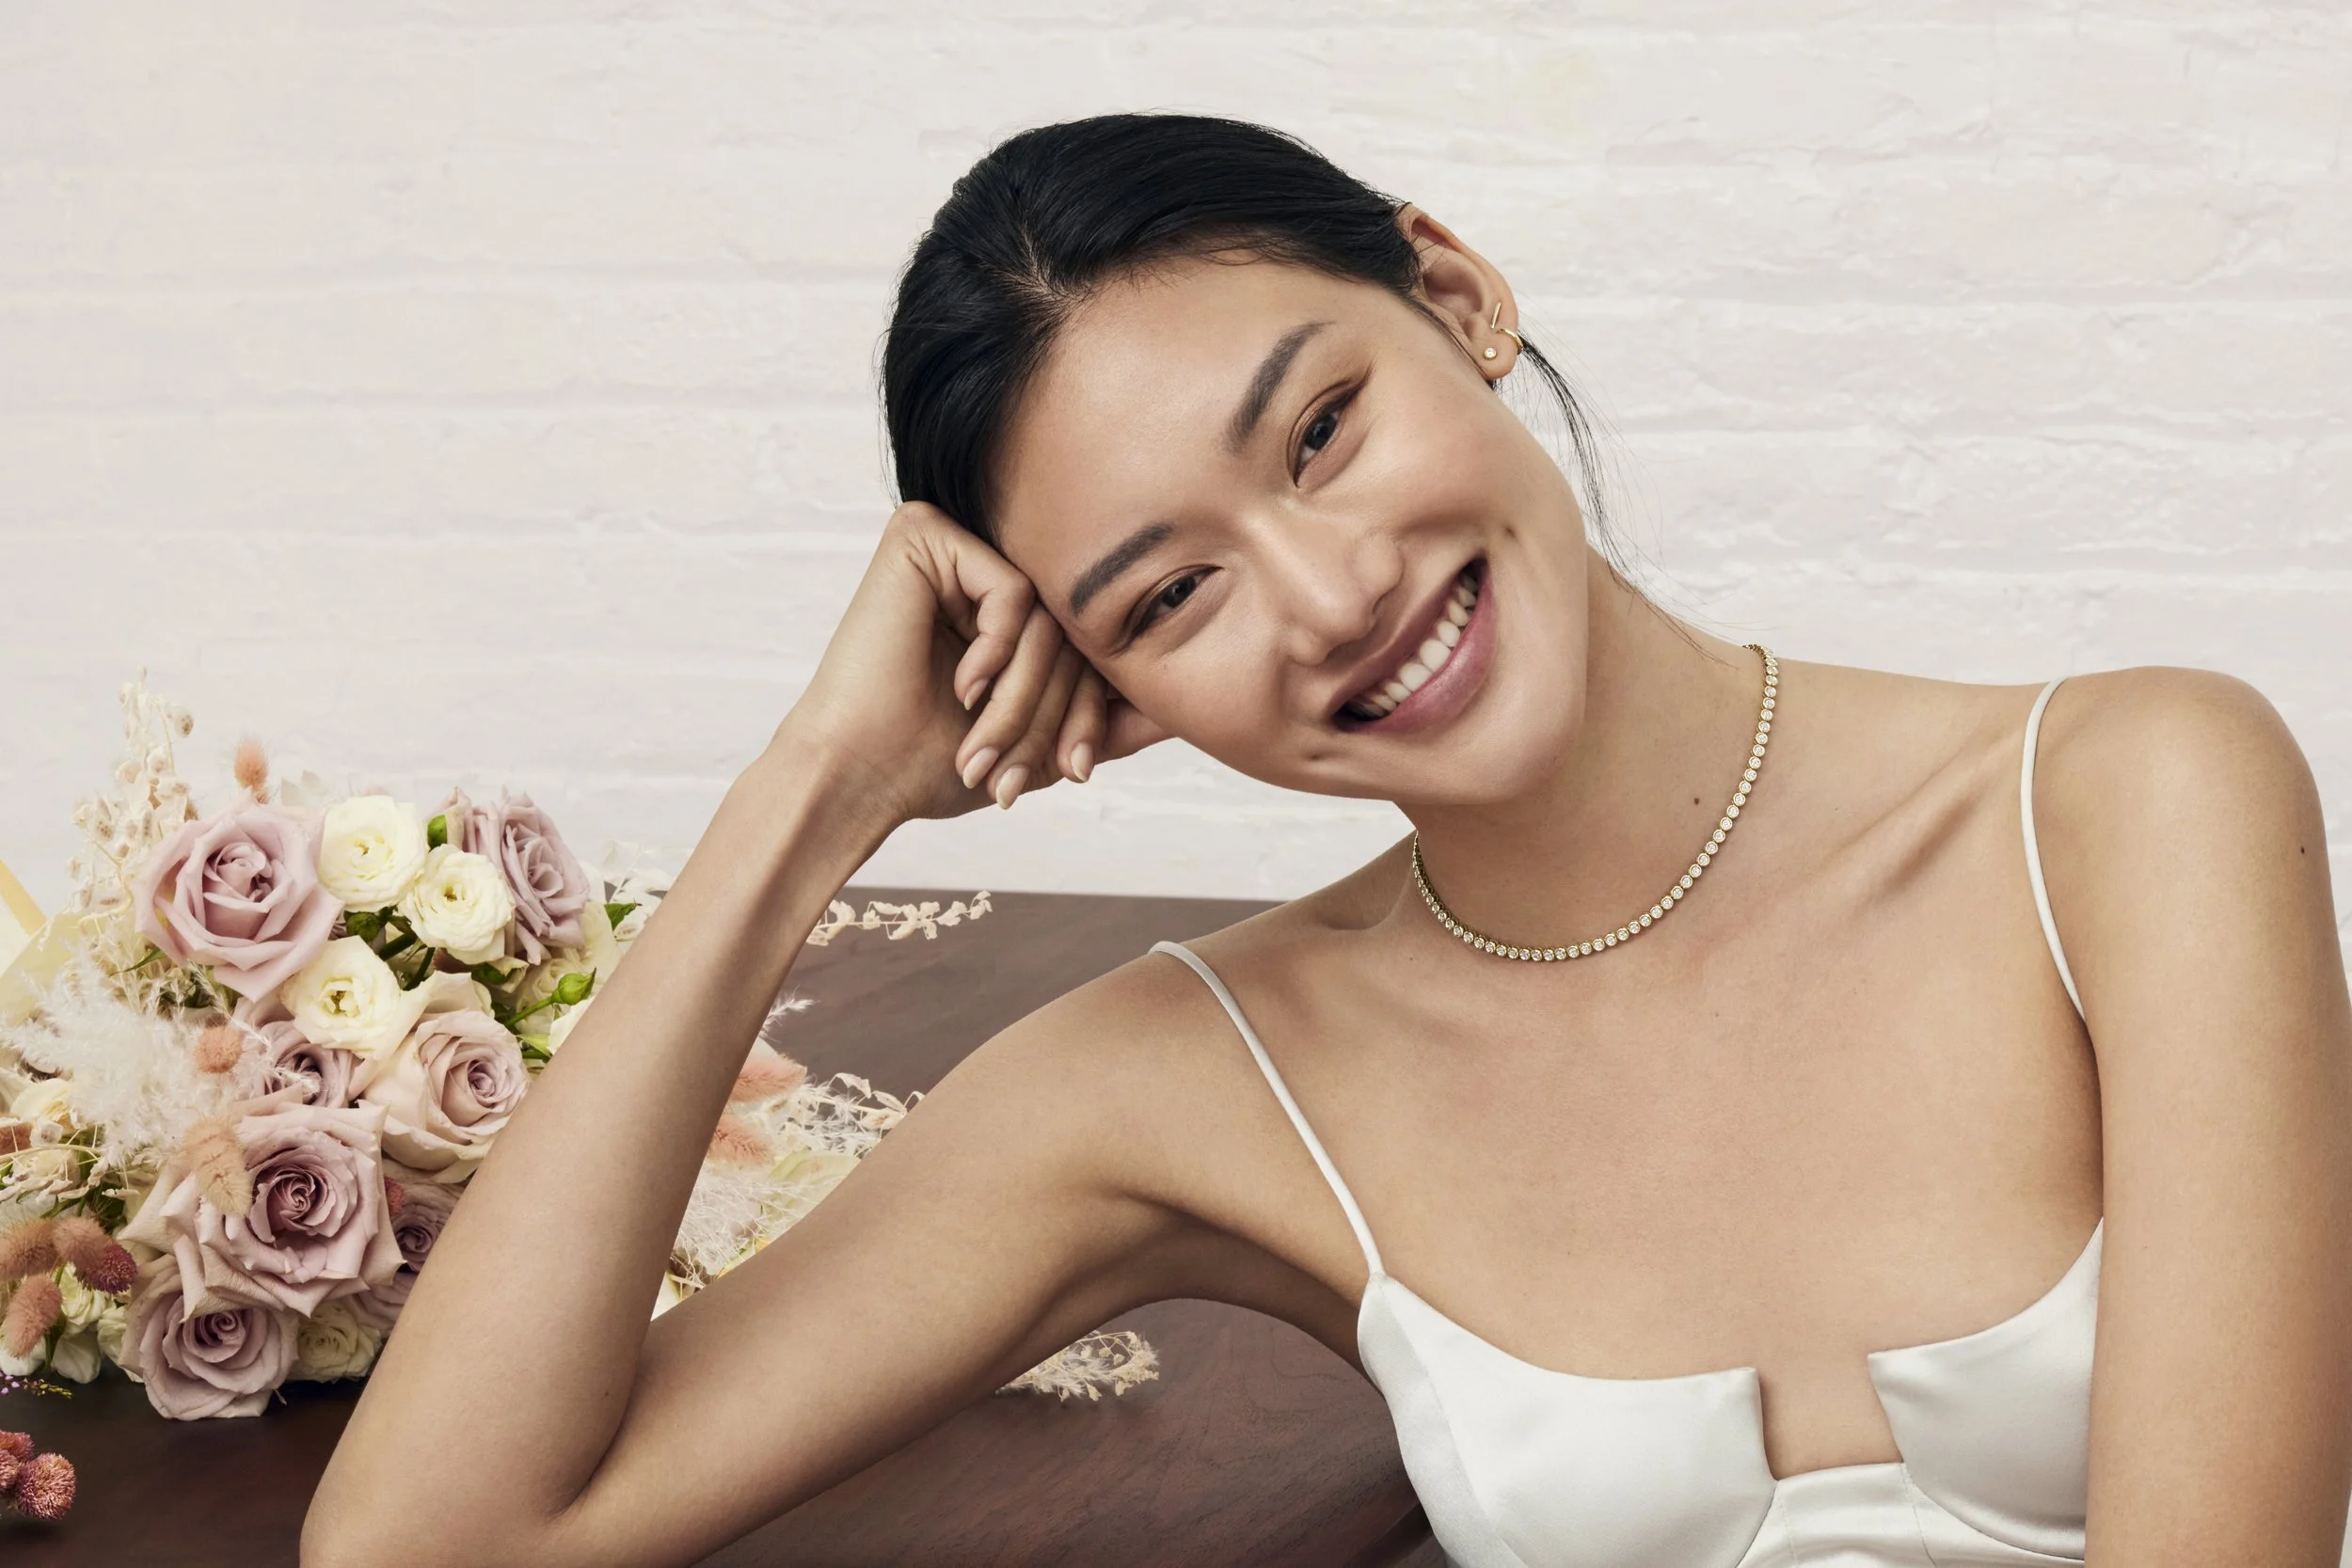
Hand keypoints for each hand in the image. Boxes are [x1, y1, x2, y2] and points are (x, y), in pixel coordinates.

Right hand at [781, 503, 1167, 825]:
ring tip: (983, 746)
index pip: (1089, 642)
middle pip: (1074, 626)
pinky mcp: (923, 534)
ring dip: (1024, 695)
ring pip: (1049, 612)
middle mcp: (986, 566)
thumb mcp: (1047, 742)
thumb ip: (1110, 720)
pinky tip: (961, 686)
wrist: (860, 774)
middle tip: (1030, 775)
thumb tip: (1189, 714)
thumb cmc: (938, 763)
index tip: (1077, 772)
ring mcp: (955, 545)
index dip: (1092, 710)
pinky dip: (997, 649)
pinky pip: (1014, 588)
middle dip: (1056, 711)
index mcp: (1010, 608)